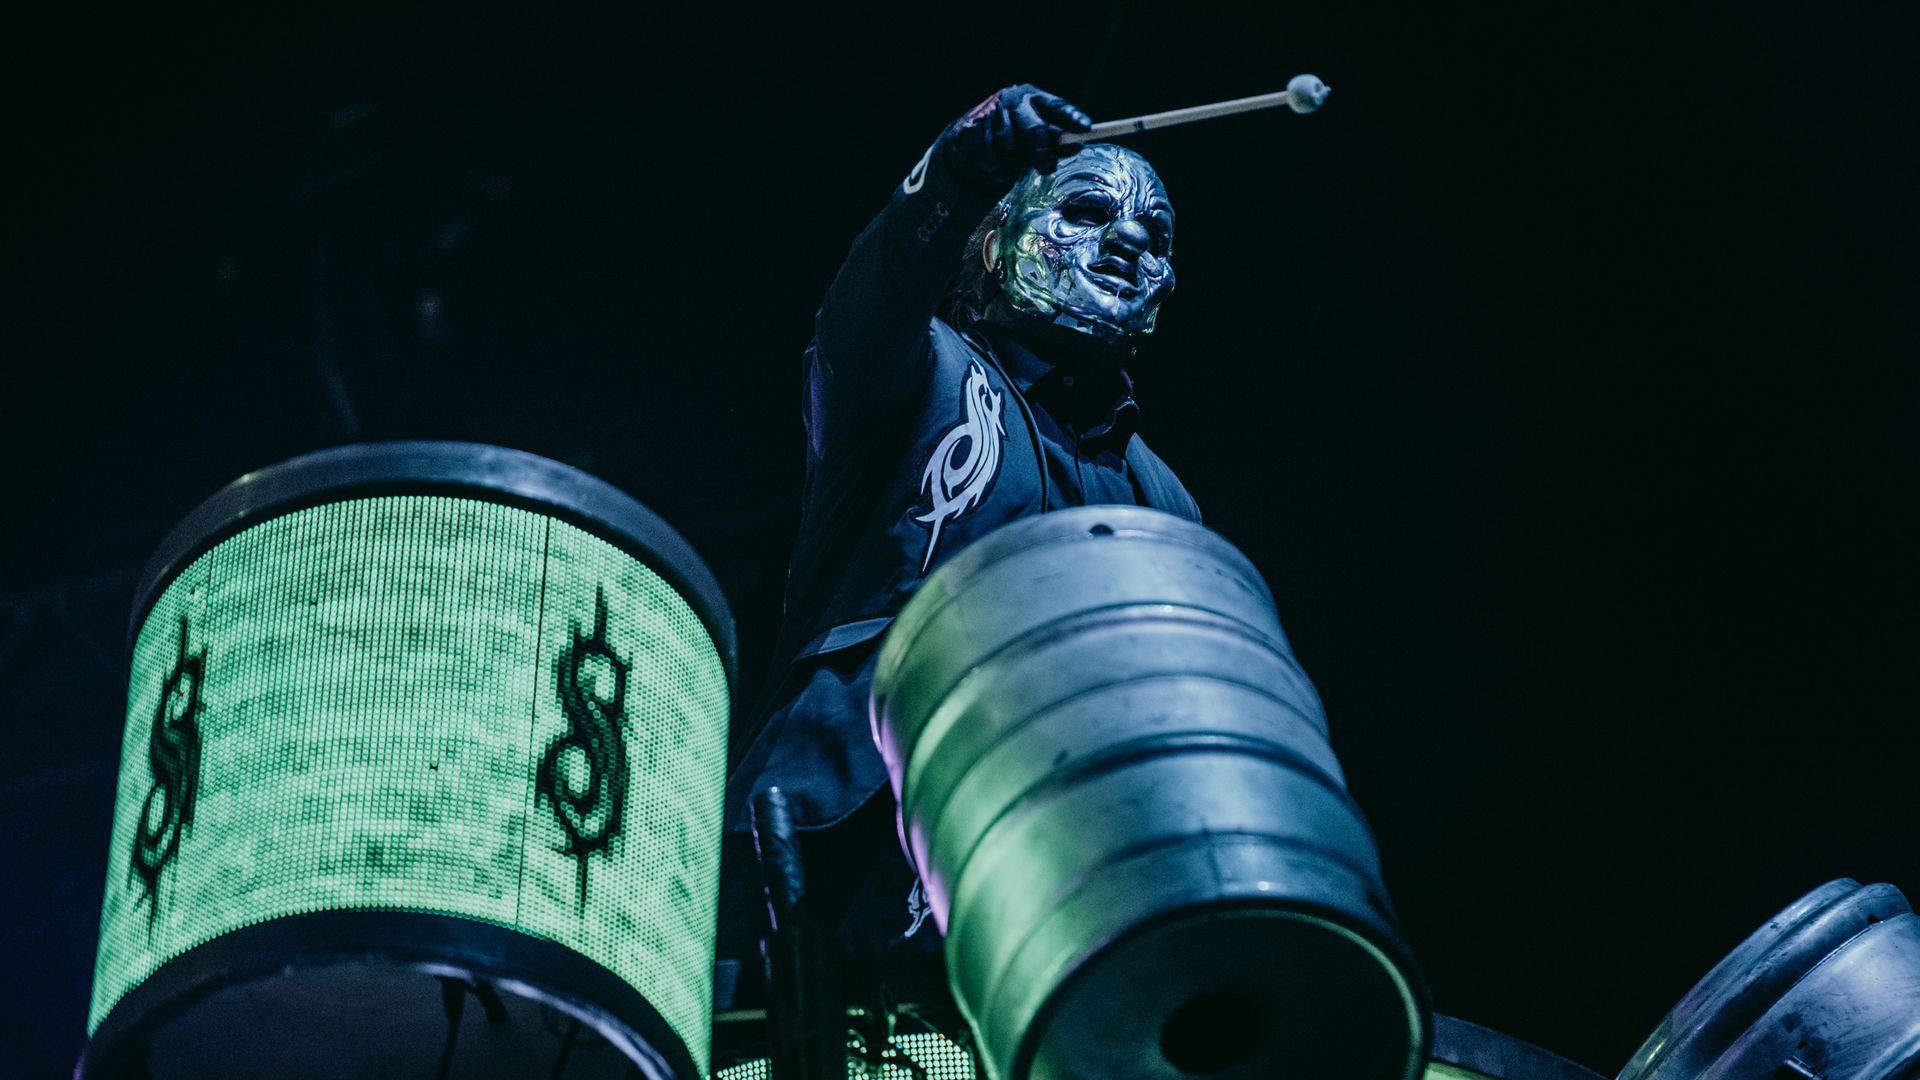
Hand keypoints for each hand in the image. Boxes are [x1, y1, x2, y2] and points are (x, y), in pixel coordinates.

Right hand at [940, 84, 1092, 190]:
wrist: (971, 132)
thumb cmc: (1014, 132)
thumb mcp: (1036, 131)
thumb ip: (1056, 138)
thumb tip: (1078, 145)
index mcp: (1033, 96)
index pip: (1056, 106)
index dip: (1071, 117)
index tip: (1086, 128)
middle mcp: (1012, 99)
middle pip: (1034, 131)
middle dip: (1042, 154)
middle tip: (1047, 168)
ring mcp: (991, 111)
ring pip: (1011, 149)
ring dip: (1015, 165)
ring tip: (1015, 167)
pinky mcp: (972, 126)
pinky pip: (990, 156)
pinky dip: (996, 167)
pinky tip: (997, 165)